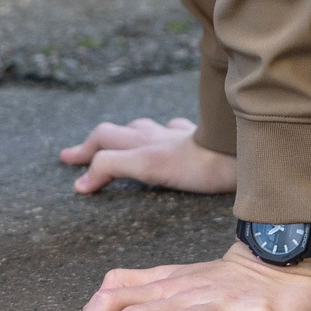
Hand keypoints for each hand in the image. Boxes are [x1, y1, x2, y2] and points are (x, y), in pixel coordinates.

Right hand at [58, 116, 236, 194]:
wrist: (238, 155)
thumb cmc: (196, 165)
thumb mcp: (146, 165)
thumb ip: (111, 168)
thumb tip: (80, 182)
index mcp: (141, 142)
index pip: (103, 142)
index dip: (85, 157)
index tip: (72, 174)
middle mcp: (156, 134)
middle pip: (117, 132)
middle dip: (95, 143)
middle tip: (76, 154)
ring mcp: (177, 135)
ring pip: (145, 128)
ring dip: (128, 134)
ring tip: (121, 140)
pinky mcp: (199, 139)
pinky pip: (177, 130)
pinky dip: (166, 132)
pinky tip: (170, 134)